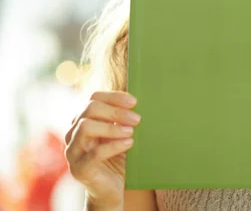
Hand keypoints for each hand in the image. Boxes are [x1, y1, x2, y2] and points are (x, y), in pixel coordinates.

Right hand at [64, 91, 140, 208]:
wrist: (111, 190)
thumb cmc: (118, 158)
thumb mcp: (121, 135)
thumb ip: (124, 120)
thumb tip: (140, 103)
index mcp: (83, 122)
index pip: (93, 99)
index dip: (114, 97)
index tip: (134, 102)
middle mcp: (73, 134)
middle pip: (89, 109)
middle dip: (115, 111)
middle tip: (137, 119)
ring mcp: (73, 152)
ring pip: (85, 127)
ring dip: (112, 127)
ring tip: (131, 132)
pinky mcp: (79, 169)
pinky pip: (94, 153)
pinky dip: (114, 145)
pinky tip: (128, 144)